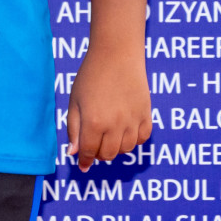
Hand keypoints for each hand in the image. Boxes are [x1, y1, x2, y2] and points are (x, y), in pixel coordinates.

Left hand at [67, 44, 150, 170]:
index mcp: (93, 121)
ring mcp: (133, 120)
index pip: (89, 152)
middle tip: (94, 145)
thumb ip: (74, 128)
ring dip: (115, 147)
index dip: (84, 160)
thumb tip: (74, 154)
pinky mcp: (146, 114)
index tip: (83, 166)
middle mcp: (115, 125)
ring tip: (108, 134)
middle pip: (108, 154)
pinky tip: (124, 130)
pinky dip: (134, 140)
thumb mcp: (75, 101)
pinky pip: (142, 138)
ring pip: (126, 149)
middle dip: (99, 153)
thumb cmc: (91, 76)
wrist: (116, 55)